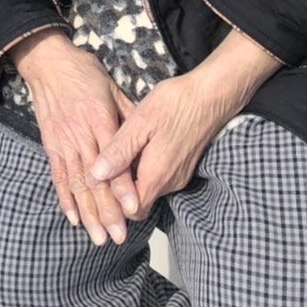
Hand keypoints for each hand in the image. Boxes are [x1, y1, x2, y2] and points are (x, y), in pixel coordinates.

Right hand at [13, 31, 140, 246]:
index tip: (132, 209)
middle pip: (95, 178)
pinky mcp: (50, 144)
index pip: (113, 158)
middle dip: (106, 210)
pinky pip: (58, 175)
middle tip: (118, 236)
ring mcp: (62, 141)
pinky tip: (72, 218)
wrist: (47, 62)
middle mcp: (79, 134)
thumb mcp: (113, 87)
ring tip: (98, 236)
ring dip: (87, 212)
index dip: (122, 185)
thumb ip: (129, 115)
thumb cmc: (85, 72)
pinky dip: (64, 198)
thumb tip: (145, 142)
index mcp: (98, 118)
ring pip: (76, 183)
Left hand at [91, 30, 279, 216]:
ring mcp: (179, 176)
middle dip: (119, 193)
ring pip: (148, 190)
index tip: (96, 183)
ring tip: (113, 157)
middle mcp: (170, 183)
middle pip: (139, 203)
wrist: (211, 95)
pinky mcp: (183, 167)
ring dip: (131, 180)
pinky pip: (159, 179)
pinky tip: (133, 151)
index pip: (131, 210)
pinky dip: (143, 171)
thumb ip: (119, 152)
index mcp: (157, 175)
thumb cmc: (174, 104)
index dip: (112, 202)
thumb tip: (96, 176)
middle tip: (101, 169)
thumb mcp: (139, 123)